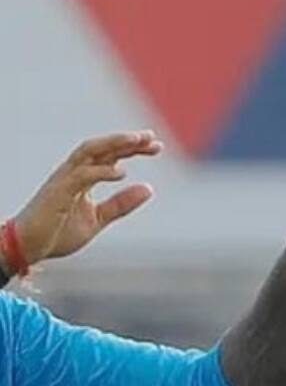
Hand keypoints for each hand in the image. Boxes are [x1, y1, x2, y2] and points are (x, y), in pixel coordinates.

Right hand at [8, 130, 160, 266]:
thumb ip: (120, 205)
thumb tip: (148, 189)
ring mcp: (64, 180)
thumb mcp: (97, 219)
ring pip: (90, 152)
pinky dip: (101, 171)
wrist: (28, 247)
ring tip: (136, 141)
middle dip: (127, 141)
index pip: (110, 155)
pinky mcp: (58, 192)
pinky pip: (81, 175)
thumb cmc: (58, 232)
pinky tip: (120, 172)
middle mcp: (73, 172)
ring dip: (114, 144)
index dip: (132, 148)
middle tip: (151, 137)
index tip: (156, 146)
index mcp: (83, 177)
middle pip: (102, 147)